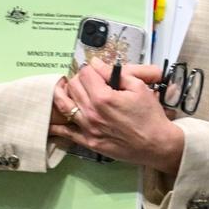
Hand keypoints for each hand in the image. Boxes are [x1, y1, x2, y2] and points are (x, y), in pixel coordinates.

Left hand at [49, 58, 183, 174]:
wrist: (157, 144)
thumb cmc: (150, 116)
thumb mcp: (138, 87)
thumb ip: (115, 73)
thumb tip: (96, 63)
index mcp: (103, 97)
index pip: (86, 73)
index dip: (92, 67)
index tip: (98, 69)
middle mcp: (91, 112)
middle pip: (73, 86)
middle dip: (79, 77)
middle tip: (88, 79)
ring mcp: (88, 128)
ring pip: (63, 104)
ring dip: (62, 92)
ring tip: (63, 87)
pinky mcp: (88, 141)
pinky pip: (66, 131)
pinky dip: (56, 124)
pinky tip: (52, 119)